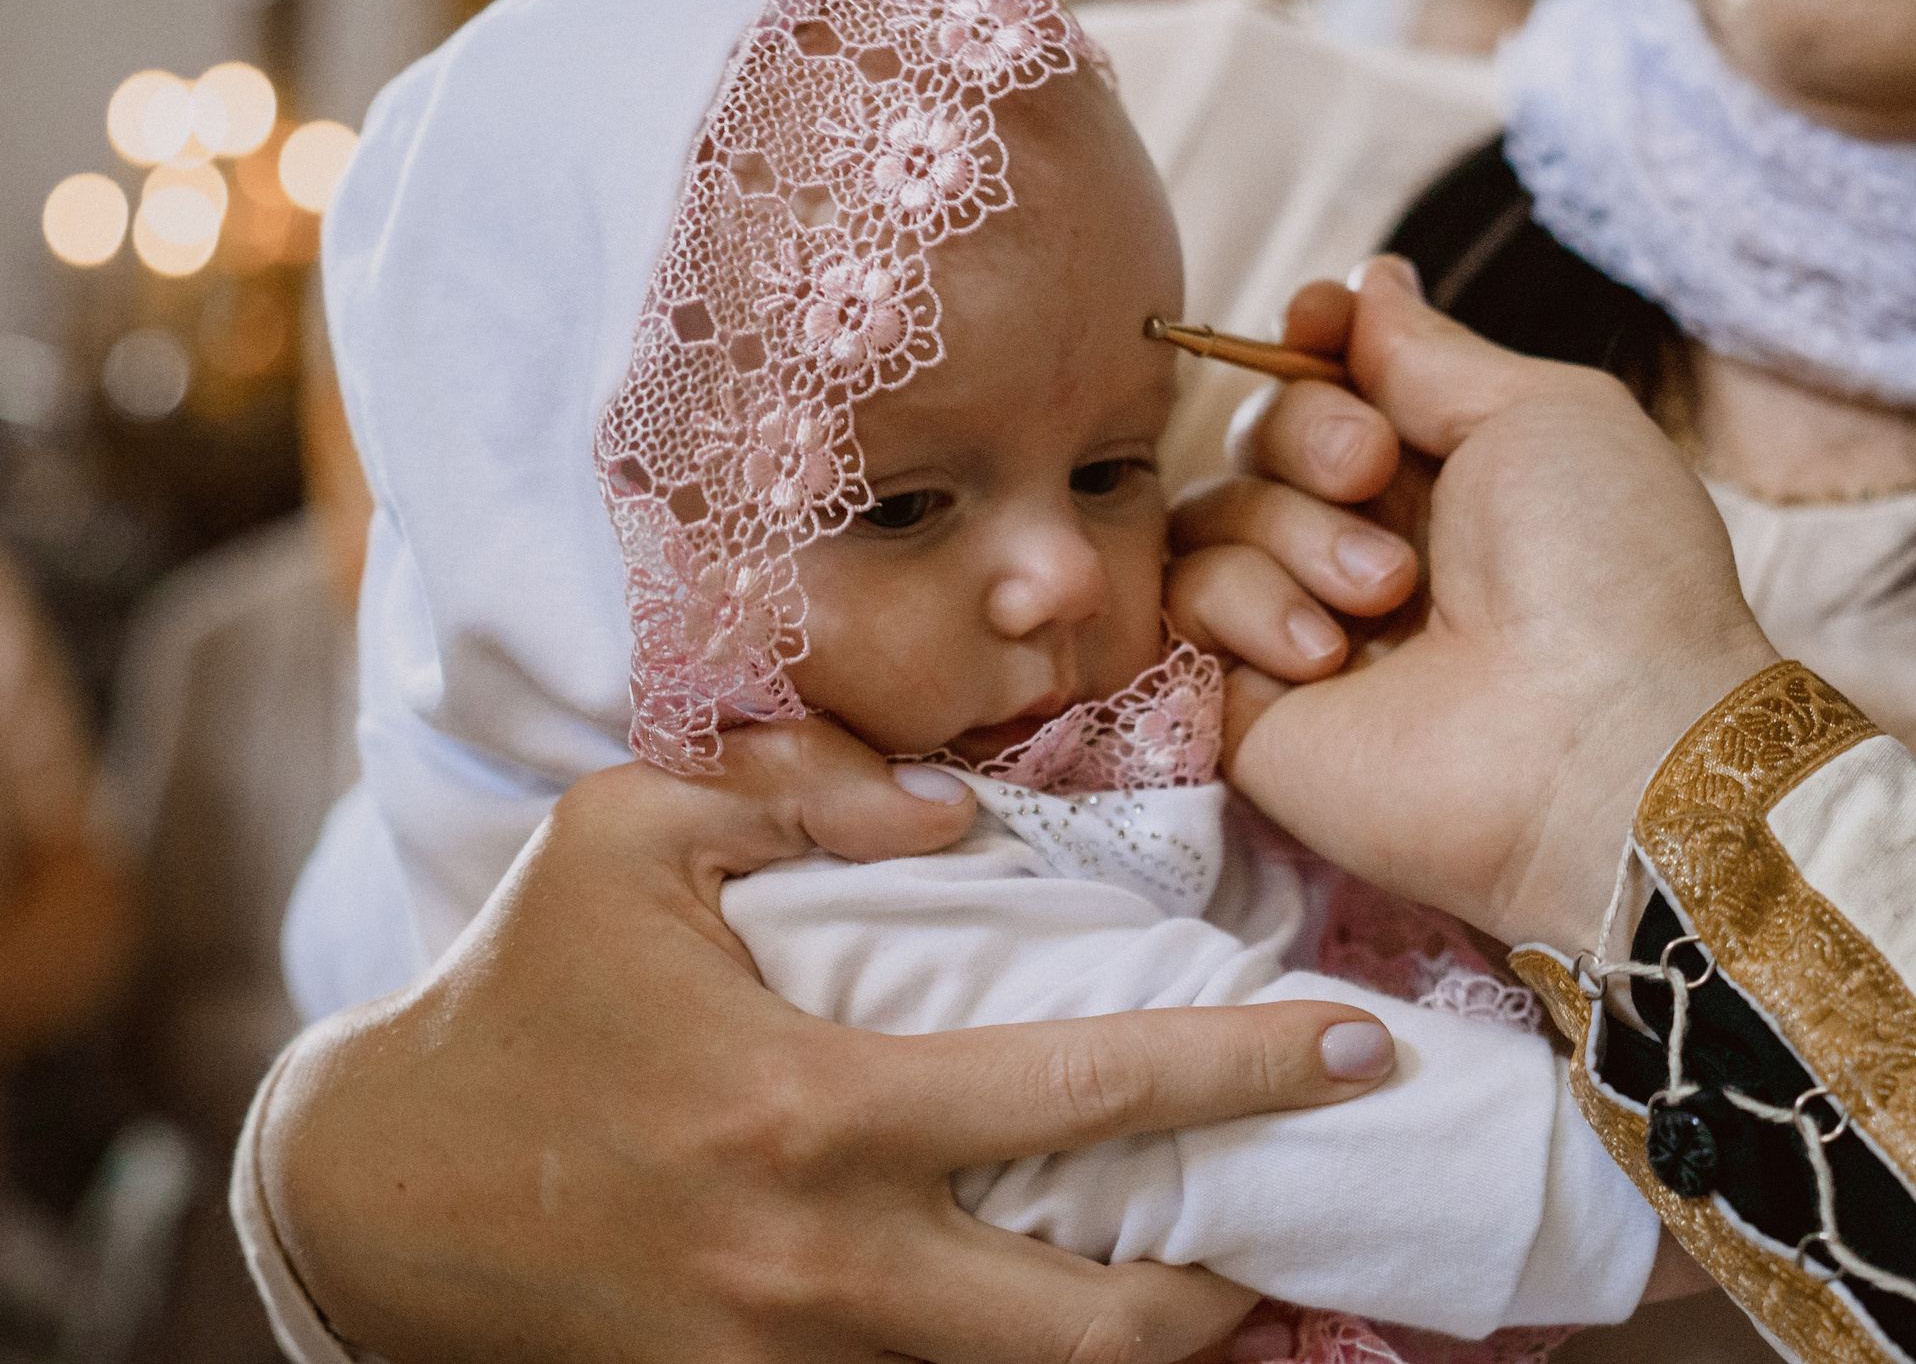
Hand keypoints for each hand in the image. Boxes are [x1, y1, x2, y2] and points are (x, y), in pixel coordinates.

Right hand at [259, 718, 1395, 1363]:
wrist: (368, 1195)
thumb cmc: (517, 997)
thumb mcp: (627, 838)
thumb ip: (810, 796)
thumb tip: (970, 811)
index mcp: (819, 1108)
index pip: (1085, 1090)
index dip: (1244, 1070)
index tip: (1360, 1043)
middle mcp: (829, 1265)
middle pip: (1102, 1326)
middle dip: (1242, 1292)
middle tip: (1321, 1224)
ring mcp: (795, 1362)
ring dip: (1153, 1352)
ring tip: (1246, 1294)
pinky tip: (1083, 1315)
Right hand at [1171, 260, 1776, 948]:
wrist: (1596, 746)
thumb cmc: (1604, 570)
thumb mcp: (1541, 413)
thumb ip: (1429, 353)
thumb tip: (1370, 280)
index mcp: (1450, 476)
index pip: (1332, 380)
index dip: (1313, 343)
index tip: (1319, 320)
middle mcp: (1369, 547)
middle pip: (1264, 434)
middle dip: (1310, 431)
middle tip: (1373, 470)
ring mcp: (1303, 630)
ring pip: (1214, 512)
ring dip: (1293, 530)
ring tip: (1385, 594)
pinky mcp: (1245, 708)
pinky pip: (1184, 604)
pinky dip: (1249, 606)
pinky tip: (1328, 657)